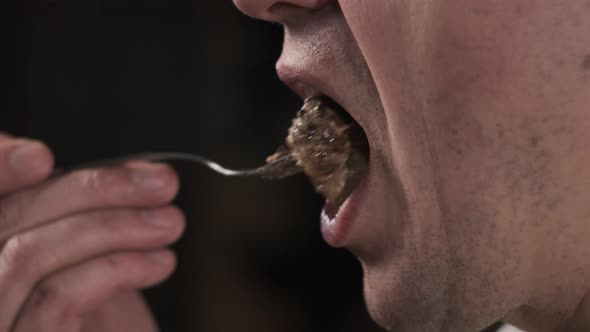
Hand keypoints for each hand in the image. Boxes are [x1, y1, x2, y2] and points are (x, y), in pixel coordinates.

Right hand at [0, 133, 184, 330]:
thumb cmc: (110, 330)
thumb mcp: (98, 269)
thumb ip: (91, 223)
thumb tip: (132, 173)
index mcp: (0, 261)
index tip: (40, 155)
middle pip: (10, 219)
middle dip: (93, 189)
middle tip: (160, 182)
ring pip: (30, 253)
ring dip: (115, 226)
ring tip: (171, 222)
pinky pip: (59, 295)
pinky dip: (117, 266)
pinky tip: (160, 261)